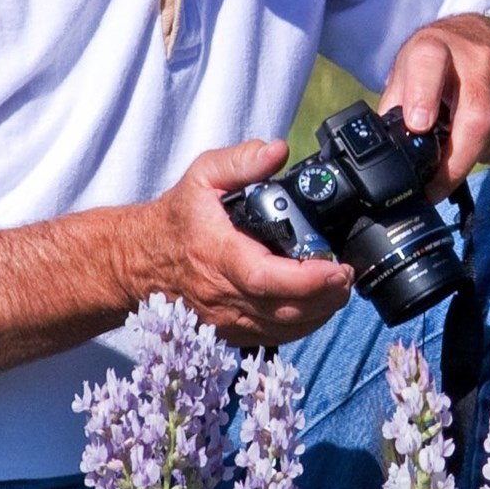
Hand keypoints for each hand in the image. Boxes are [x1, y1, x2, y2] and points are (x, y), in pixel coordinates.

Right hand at [142, 138, 353, 346]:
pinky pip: (276, 336)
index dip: (309, 279)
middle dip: (328, 297)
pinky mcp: (231, 332)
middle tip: (346, 274)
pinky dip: (303, 323)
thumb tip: (279, 152)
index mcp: (219, 255)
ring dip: (320, 312)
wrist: (142, 260)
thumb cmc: (177, 218)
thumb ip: (242, 161)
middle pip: (286, 311)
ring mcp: (227, 320)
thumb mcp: (204, 176)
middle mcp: (223, 295)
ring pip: (286, 328)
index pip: (267, 278)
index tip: (337, 268)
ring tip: (336, 286)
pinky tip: (315, 302)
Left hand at [379, 13, 489, 198]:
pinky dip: (489, 151)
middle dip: (454, 161)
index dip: (423, 95)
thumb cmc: (439, 60)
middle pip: (475, 117)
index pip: (429, 65)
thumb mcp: (406, 69)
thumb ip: (394, 105)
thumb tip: (386, 149)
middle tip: (435, 187)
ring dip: (469, 158)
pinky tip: (478, 139)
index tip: (417, 125)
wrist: (488, 39)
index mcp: (436, 48)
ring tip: (454, 151)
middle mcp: (478, 59)